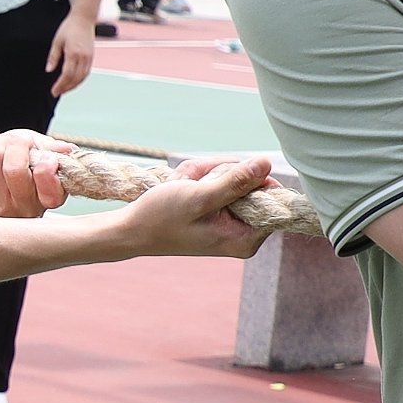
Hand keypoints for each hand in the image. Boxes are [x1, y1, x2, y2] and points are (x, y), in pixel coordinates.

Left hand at [0, 129, 75, 220]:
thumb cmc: (17, 167)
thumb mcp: (40, 156)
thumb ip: (52, 151)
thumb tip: (66, 150)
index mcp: (46, 200)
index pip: (50, 193)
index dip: (47, 171)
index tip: (47, 158)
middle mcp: (22, 208)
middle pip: (14, 169)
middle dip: (18, 144)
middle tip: (21, 141)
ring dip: (2, 139)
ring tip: (5, 143)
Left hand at [48, 11, 96, 96]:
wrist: (84, 19)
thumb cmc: (69, 27)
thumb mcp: (57, 41)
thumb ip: (53, 57)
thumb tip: (49, 70)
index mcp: (73, 52)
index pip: (67, 74)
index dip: (60, 85)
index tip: (54, 90)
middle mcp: (83, 57)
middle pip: (75, 79)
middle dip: (66, 88)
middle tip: (57, 92)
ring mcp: (89, 57)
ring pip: (82, 77)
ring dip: (73, 86)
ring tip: (64, 90)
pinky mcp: (91, 57)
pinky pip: (86, 73)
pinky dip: (80, 80)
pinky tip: (73, 82)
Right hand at [89, 153, 276, 261]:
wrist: (131, 230)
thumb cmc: (162, 218)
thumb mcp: (200, 197)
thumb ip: (236, 182)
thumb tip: (267, 163)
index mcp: (246, 239)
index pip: (271, 198)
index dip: (250, 180)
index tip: (219, 182)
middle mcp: (243, 232)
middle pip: (252, 183)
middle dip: (219, 175)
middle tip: (193, 186)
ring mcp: (230, 221)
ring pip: (232, 177)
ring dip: (205, 174)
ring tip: (183, 187)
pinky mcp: (218, 211)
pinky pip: (218, 180)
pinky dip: (199, 178)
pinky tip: (182, 187)